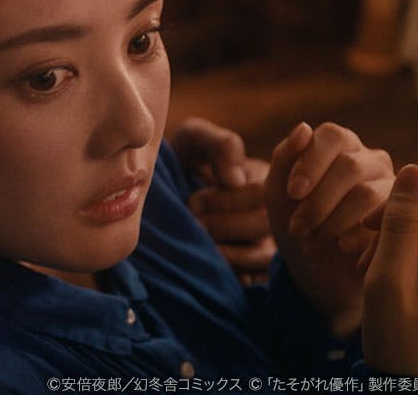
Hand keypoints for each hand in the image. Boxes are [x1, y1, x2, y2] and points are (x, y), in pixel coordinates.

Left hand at [172, 117, 275, 283]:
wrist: (147, 192)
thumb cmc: (178, 159)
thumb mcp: (194, 139)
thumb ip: (218, 145)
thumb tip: (235, 181)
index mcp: (263, 178)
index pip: (262, 193)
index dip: (225, 200)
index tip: (192, 200)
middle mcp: (270, 211)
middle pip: (265, 225)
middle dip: (222, 226)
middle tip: (189, 224)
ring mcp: (261, 241)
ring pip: (261, 256)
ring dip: (226, 253)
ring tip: (194, 244)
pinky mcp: (249, 268)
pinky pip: (252, 279)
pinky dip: (230, 274)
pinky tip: (203, 264)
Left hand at [265, 122, 393, 337]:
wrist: (315, 267)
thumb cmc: (293, 218)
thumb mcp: (277, 191)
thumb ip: (284, 159)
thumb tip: (303, 128)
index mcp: (338, 144)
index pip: (331, 136)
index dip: (310, 162)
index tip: (292, 193)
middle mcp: (370, 159)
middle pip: (349, 167)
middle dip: (317, 201)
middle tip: (297, 229)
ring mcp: (394, 187)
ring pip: (367, 195)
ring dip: (333, 223)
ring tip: (312, 244)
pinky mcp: (409, 218)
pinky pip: (389, 221)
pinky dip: (359, 236)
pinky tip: (343, 248)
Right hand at [360, 165, 417, 377]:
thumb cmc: (405, 351)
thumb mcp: (387, 286)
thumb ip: (398, 227)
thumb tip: (412, 171)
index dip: (400, 207)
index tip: (367, 234)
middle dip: (401, 232)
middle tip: (364, 262)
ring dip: (407, 249)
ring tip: (378, 280)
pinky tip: (399, 288)